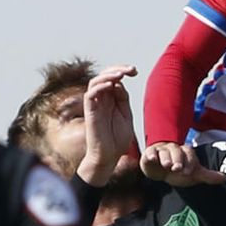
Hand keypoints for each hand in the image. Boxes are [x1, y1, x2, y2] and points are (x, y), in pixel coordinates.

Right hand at [77, 65, 139, 185]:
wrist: (109, 157)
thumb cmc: (117, 140)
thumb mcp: (126, 115)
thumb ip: (122, 99)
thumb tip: (119, 83)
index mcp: (110, 100)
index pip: (112, 78)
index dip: (122, 70)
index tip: (135, 71)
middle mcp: (101, 100)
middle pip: (104, 76)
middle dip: (117, 69)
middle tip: (131, 70)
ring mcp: (94, 105)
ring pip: (95, 82)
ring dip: (108, 75)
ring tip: (121, 74)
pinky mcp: (90, 112)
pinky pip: (90, 95)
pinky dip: (99, 87)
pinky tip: (111, 85)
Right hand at [139, 141, 225, 187]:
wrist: (162, 172)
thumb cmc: (180, 172)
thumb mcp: (194, 175)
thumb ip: (208, 176)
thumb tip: (225, 178)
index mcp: (185, 152)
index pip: (189, 154)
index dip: (189, 162)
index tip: (188, 172)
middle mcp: (173, 149)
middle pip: (176, 151)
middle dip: (177, 159)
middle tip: (176, 168)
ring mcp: (161, 151)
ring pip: (163, 151)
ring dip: (165, 158)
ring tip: (166, 165)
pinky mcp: (149, 154)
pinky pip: (150, 152)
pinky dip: (150, 155)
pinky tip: (152, 159)